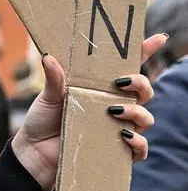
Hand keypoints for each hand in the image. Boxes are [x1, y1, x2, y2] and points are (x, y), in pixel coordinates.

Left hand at [11, 34, 162, 190]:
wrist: (33, 153)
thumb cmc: (42, 121)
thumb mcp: (47, 97)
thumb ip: (54, 79)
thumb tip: (49, 57)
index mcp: (100, 88)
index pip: (127, 68)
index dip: (145, 52)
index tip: (157, 38)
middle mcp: (114, 105)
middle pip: (144, 91)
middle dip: (140, 83)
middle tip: (120, 82)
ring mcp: (117, 128)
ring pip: (146, 117)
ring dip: (136, 112)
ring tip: (112, 111)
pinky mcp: (116, 150)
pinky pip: (140, 148)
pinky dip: (138, 142)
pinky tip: (123, 136)